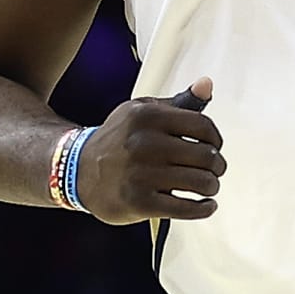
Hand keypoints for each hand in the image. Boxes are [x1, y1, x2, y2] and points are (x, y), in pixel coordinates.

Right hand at [76, 78, 224, 225]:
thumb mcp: (142, 112)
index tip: (214, 147)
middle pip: (206, 157)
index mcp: (148, 116)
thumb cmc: (117, 140)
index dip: (215, 140)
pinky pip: (186, 208)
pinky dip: (202, 209)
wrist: (77, 170)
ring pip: (201, 183)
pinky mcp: (140, 202)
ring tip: (208, 187)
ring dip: (211, 187)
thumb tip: (207, 84)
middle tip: (214, 171)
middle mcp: (145, 143)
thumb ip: (178, 102)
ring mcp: (142, 175)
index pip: (203, 127)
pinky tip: (205, 206)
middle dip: (217, 166)